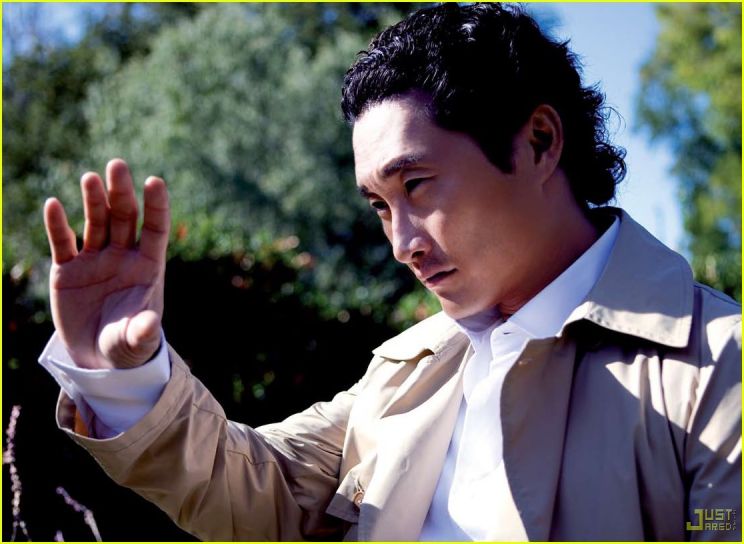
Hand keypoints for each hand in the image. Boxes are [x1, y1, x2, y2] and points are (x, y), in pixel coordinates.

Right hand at [44, 159, 169, 368]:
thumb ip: (142, 330)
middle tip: (117, 166)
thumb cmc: (125, 345)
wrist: (97, 357)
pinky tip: (54, 205)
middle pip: (124, 217)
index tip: (155, 182)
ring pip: (95, 222)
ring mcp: (95, 260)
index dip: (156, 206)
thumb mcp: (135, 340)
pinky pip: (62, 242)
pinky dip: (58, 224)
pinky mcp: (68, 269)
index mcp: (148, 267)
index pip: (154, 229)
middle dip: (121, 192)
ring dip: (93, 200)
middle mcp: (122, 256)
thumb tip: (152, 325)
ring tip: (90, 178)